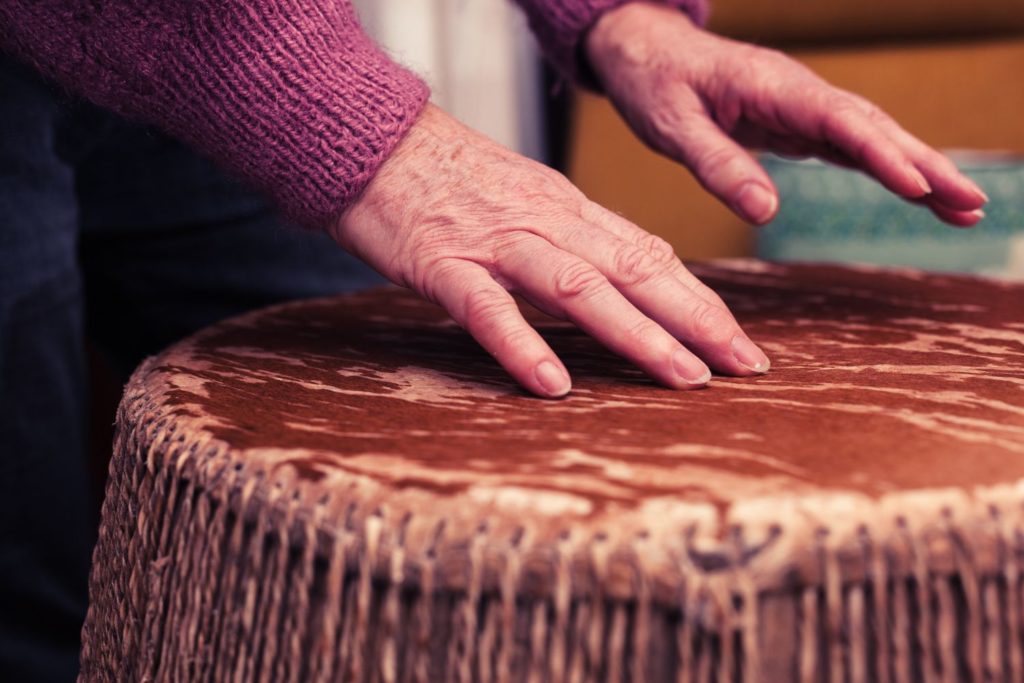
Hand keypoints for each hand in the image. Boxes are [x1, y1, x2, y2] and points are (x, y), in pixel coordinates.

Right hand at [331, 104, 770, 397]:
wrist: (372, 140)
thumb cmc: (449, 180)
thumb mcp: (526, 202)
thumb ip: (572, 242)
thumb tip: (624, 286)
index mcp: (568, 210)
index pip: (650, 256)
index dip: (701, 301)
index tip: (741, 344)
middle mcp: (545, 222)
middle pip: (633, 269)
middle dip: (696, 320)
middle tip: (746, 365)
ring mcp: (495, 241)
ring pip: (578, 286)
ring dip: (636, 334)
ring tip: (683, 377)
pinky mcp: (441, 261)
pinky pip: (487, 307)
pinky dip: (522, 344)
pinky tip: (553, 383)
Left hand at [585, 2, 988, 225]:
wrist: (645, 50)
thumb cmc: (655, 83)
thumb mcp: (674, 127)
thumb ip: (718, 165)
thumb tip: (766, 213)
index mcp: (772, 87)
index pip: (839, 120)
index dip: (881, 153)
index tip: (918, 187)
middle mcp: (798, 93)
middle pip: (873, 127)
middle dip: (925, 164)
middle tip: (973, 204)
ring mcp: (801, 107)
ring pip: (871, 136)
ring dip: (918, 169)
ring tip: (965, 208)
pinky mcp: (796, 123)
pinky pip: (849, 146)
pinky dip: (886, 168)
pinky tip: (916, 192)